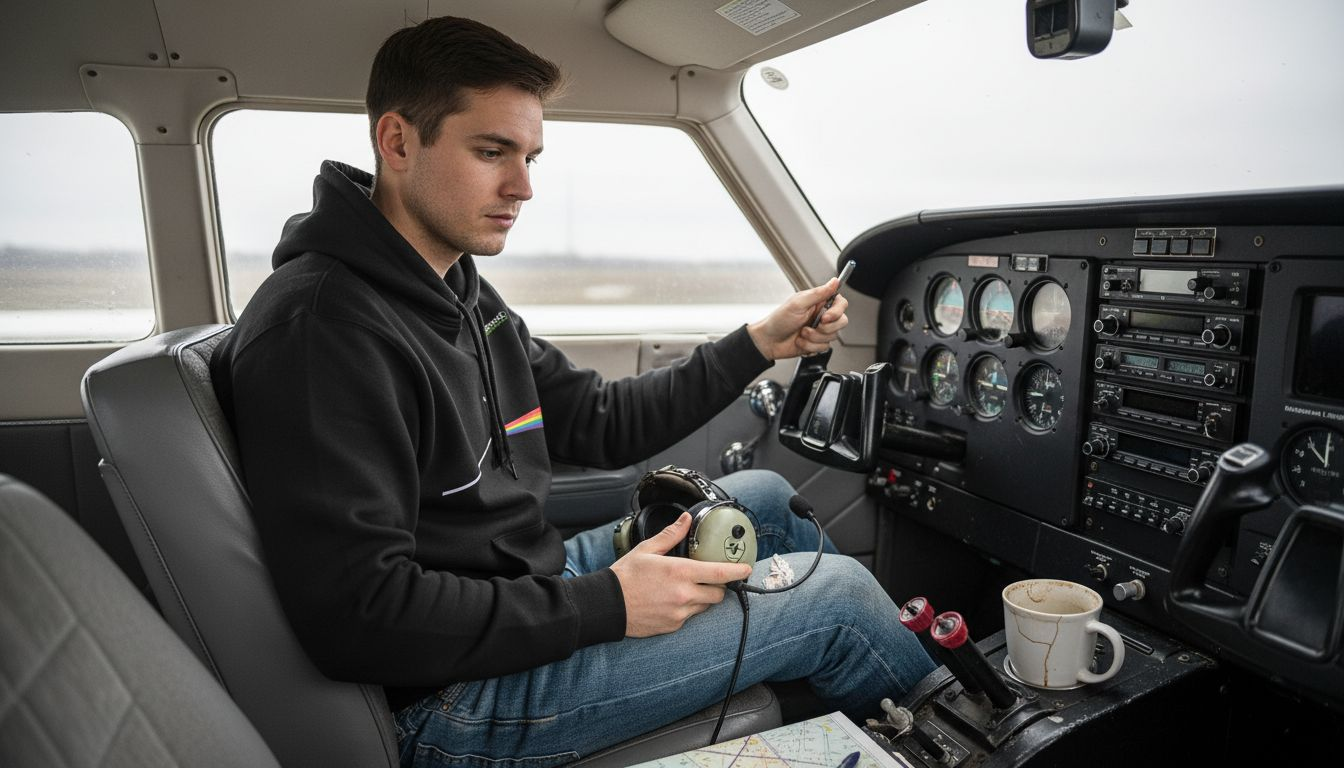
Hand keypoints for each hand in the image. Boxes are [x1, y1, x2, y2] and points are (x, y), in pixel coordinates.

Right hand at [609, 512, 753, 636]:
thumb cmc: (625, 576)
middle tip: (708, 577)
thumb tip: (686, 520)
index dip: (738, 571)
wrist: (607, 605)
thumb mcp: (647, 550)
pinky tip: (671, 600)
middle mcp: (684, 594)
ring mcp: (680, 613)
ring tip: (685, 587)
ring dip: (702, 596)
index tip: (747, 568)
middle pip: (718, 593)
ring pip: (704, 605)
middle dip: (718, 585)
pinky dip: (687, 608)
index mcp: (680, 572)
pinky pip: (690, 616)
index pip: (721, 573)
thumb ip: (671, 535)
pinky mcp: (673, 626)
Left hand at [747, 278, 849, 360]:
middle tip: (812, 326)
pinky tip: (800, 341)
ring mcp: (819, 330)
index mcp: (818, 302)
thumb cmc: (779, 320)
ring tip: (801, 333)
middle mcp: (821, 315)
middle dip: (826, 328)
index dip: (837, 311)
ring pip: (832, 336)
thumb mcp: (798, 303)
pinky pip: (824, 347)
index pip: (841, 303)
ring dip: (814, 338)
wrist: (768, 341)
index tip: (825, 317)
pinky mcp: (817, 343)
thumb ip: (819, 293)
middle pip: (841, 321)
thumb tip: (835, 281)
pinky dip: (810, 346)